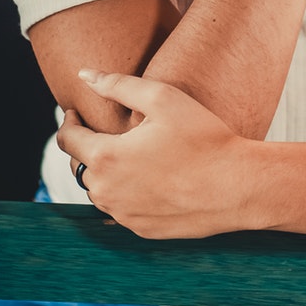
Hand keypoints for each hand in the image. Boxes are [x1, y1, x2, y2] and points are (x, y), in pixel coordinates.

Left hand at [56, 69, 249, 237]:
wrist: (237, 186)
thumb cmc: (203, 138)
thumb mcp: (162, 98)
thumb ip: (117, 84)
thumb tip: (83, 75)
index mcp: (106, 157)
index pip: (68, 140)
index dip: (68, 122)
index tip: (75, 113)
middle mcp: (107, 192)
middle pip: (80, 166)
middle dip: (87, 147)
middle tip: (105, 131)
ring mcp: (124, 215)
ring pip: (100, 189)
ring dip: (106, 172)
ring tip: (129, 154)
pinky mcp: (141, 230)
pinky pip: (122, 208)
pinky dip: (126, 192)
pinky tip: (148, 178)